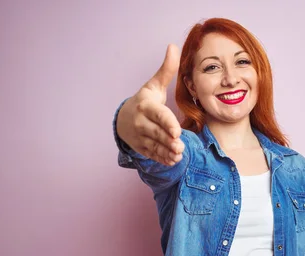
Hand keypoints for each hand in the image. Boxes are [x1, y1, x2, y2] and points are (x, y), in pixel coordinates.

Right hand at [116, 44, 184, 165]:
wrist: (124, 120)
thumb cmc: (145, 101)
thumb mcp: (153, 86)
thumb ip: (166, 70)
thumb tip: (173, 46)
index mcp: (146, 106)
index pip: (158, 115)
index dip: (167, 123)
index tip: (176, 132)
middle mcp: (142, 123)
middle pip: (157, 133)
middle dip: (168, 141)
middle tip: (180, 147)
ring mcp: (141, 137)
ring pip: (155, 146)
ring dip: (167, 152)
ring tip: (179, 155)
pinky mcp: (142, 148)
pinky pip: (153, 155)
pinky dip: (162, 159)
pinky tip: (173, 161)